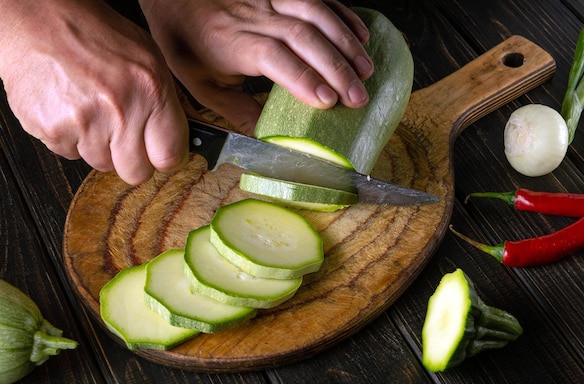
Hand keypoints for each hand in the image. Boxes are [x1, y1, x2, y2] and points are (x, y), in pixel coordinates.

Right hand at [0, 0, 188, 184]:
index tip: (159, 155)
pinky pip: (69, 154)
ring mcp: (85, 122)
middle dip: (131, 160)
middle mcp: (120, 109)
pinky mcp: (52, 129)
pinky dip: (69, 138)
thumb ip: (165, 101)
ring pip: (101, 164)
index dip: (164, 159)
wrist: (36, 19)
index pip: (170, 156)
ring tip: (90, 110)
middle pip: (136, 173)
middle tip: (122, 137)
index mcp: (151, 91)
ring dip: (97, 145)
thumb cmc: (92, 34)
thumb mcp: (147, 58)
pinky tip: (69, 109)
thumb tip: (181, 137)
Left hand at [139, 0, 373, 134]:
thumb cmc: (185, 40)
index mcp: (232, 42)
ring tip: (366, 71)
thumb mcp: (198, 82)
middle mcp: (254, 16)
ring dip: (346, 43)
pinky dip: (344, 15)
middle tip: (358, 97)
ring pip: (316, 14)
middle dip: (337, 69)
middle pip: (304, 37)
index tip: (328, 102)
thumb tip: (264, 137)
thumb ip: (233, 110)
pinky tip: (361, 35)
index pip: (274, 57)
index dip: (303, 79)